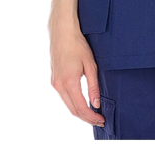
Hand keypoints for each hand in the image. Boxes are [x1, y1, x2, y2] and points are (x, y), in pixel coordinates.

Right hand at [46, 7, 105, 127]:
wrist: (62, 34)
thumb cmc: (77, 46)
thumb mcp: (90, 65)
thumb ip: (93, 86)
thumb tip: (96, 104)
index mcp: (69, 83)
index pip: (82, 108)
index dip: (92, 117)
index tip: (102, 120)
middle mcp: (59, 87)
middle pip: (73, 111)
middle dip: (86, 118)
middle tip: (99, 120)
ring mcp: (54, 85)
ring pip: (67, 106)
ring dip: (79, 112)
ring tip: (92, 113)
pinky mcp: (52, 82)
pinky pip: (62, 98)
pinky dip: (72, 103)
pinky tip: (81, 102)